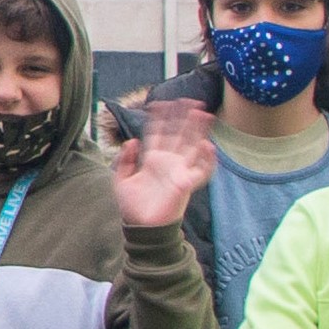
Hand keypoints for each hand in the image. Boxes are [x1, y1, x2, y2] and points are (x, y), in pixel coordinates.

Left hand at [109, 97, 216, 227]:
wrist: (142, 229)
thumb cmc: (133, 207)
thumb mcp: (121, 180)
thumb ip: (124, 160)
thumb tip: (131, 141)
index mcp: (152, 158)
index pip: (158, 132)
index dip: (160, 117)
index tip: (161, 102)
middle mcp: (167, 162)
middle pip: (178, 133)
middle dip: (184, 116)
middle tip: (190, 99)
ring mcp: (178, 171)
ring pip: (191, 145)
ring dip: (198, 130)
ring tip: (203, 113)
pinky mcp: (186, 184)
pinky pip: (201, 170)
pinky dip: (206, 159)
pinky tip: (208, 145)